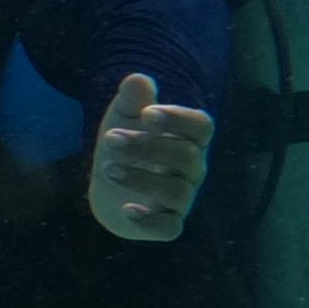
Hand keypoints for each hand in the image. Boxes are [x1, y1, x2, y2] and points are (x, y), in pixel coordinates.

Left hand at [91, 74, 215, 240]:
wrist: (107, 185)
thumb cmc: (124, 145)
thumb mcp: (122, 118)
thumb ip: (132, 100)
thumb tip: (138, 80)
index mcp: (188, 139)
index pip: (201, 127)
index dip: (179, 119)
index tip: (146, 113)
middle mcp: (192, 169)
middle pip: (187, 157)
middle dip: (147, 146)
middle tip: (110, 138)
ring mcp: (182, 199)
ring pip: (177, 191)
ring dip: (141, 178)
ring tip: (106, 167)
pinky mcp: (167, 225)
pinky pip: (170, 228)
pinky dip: (150, 220)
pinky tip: (126, 208)